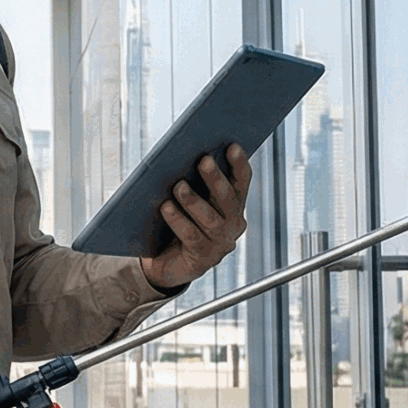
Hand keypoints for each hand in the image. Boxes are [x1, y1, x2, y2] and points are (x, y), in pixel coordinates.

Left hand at [142, 144, 251, 291]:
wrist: (165, 261)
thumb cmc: (176, 222)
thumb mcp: (187, 199)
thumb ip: (191, 180)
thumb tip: (182, 153)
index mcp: (233, 205)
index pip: (241, 182)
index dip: (238, 164)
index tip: (232, 145)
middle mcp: (233, 225)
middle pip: (228, 199)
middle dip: (216, 179)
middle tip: (203, 160)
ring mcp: (220, 244)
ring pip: (211, 220)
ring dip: (194, 201)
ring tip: (178, 186)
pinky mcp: (203, 259)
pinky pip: (192, 237)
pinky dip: (178, 221)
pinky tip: (165, 207)